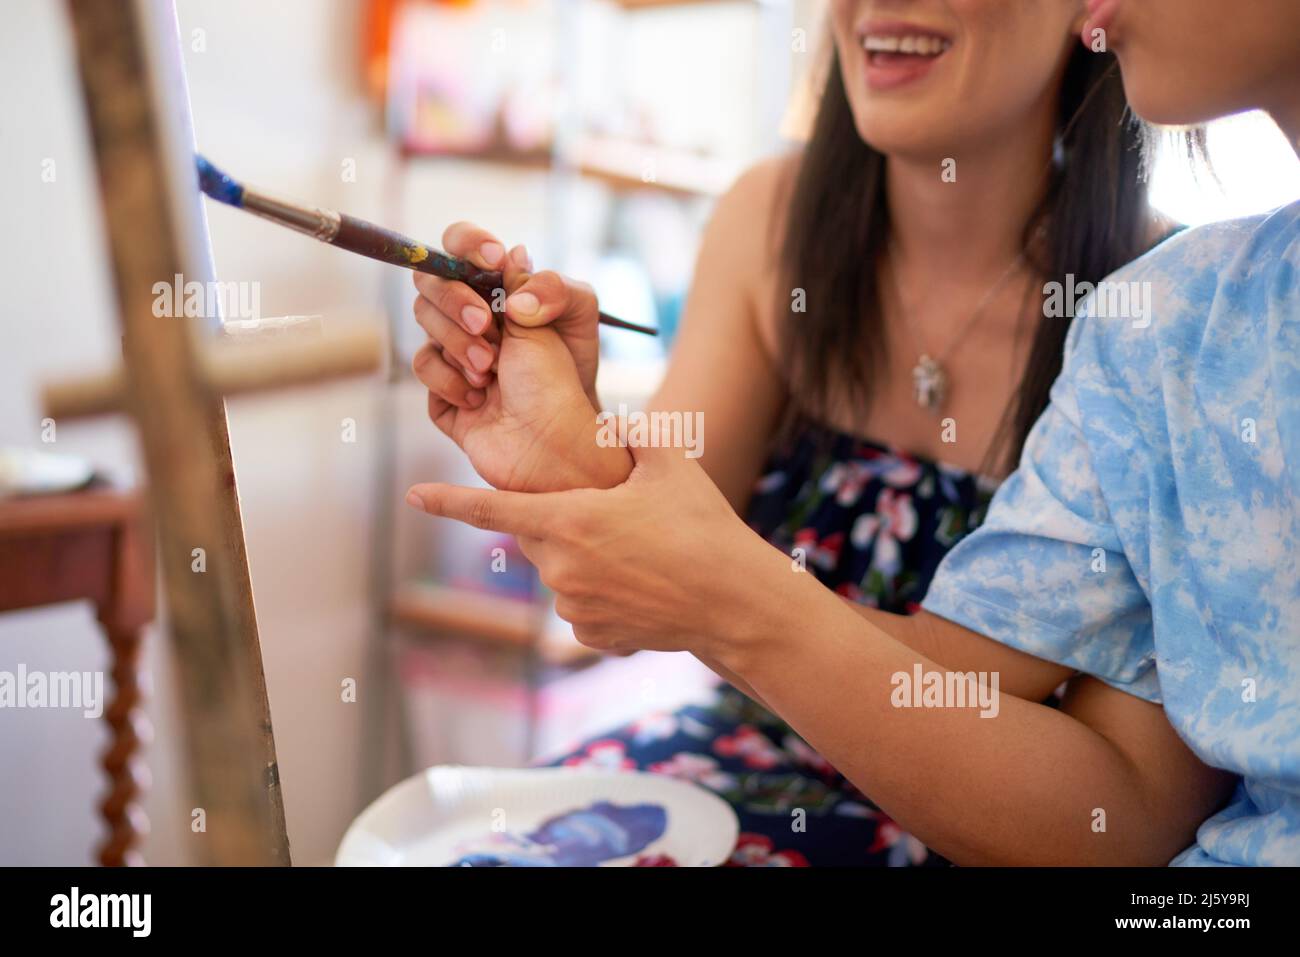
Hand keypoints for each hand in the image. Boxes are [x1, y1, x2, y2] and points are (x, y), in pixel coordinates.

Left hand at [404, 440, 791, 665]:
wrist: (733, 600)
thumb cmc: (702, 525)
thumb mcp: (668, 461)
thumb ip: (629, 432)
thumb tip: (612, 423)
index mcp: (568, 519)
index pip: (490, 509)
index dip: (448, 501)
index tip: (413, 494)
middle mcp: (560, 567)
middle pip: (538, 535)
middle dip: (564, 522)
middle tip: (618, 517)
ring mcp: (574, 606)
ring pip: (562, 572)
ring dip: (586, 560)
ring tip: (642, 555)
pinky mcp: (592, 635)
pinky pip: (582, 607)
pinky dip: (603, 595)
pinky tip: (642, 588)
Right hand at [412, 221, 601, 406]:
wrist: (554, 439)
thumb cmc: (567, 376)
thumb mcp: (576, 317)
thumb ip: (549, 285)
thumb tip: (515, 255)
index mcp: (497, 287)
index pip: (461, 244)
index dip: (468, 243)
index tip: (493, 259)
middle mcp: (468, 312)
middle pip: (430, 281)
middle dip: (456, 301)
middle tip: (486, 326)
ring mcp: (450, 347)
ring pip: (424, 322)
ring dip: (459, 344)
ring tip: (491, 371)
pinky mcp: (438, 383)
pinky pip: (422, 364)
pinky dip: (450, 379)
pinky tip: (479, 397)